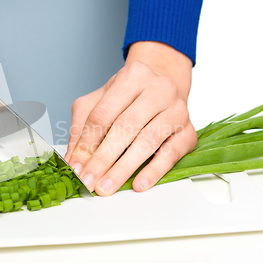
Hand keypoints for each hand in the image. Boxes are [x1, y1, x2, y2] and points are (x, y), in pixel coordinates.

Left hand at [65, 41, 196, 195]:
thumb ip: (82, 127)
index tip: (76, 167)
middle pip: (125, 127)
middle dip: (103, 159)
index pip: (102, 114)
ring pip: (148, 141)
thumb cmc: (130, 96)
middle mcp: (158, 89)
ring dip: (124, 168)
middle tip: (89, 181)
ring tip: (107, 186)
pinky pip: (171, 154)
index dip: (87, 143)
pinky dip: (154, 171)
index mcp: (132, 77)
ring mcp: (177, 110)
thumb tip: (73, 160)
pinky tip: (139, 183)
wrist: (166, 86)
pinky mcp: (189, 131)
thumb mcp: (99, 101)